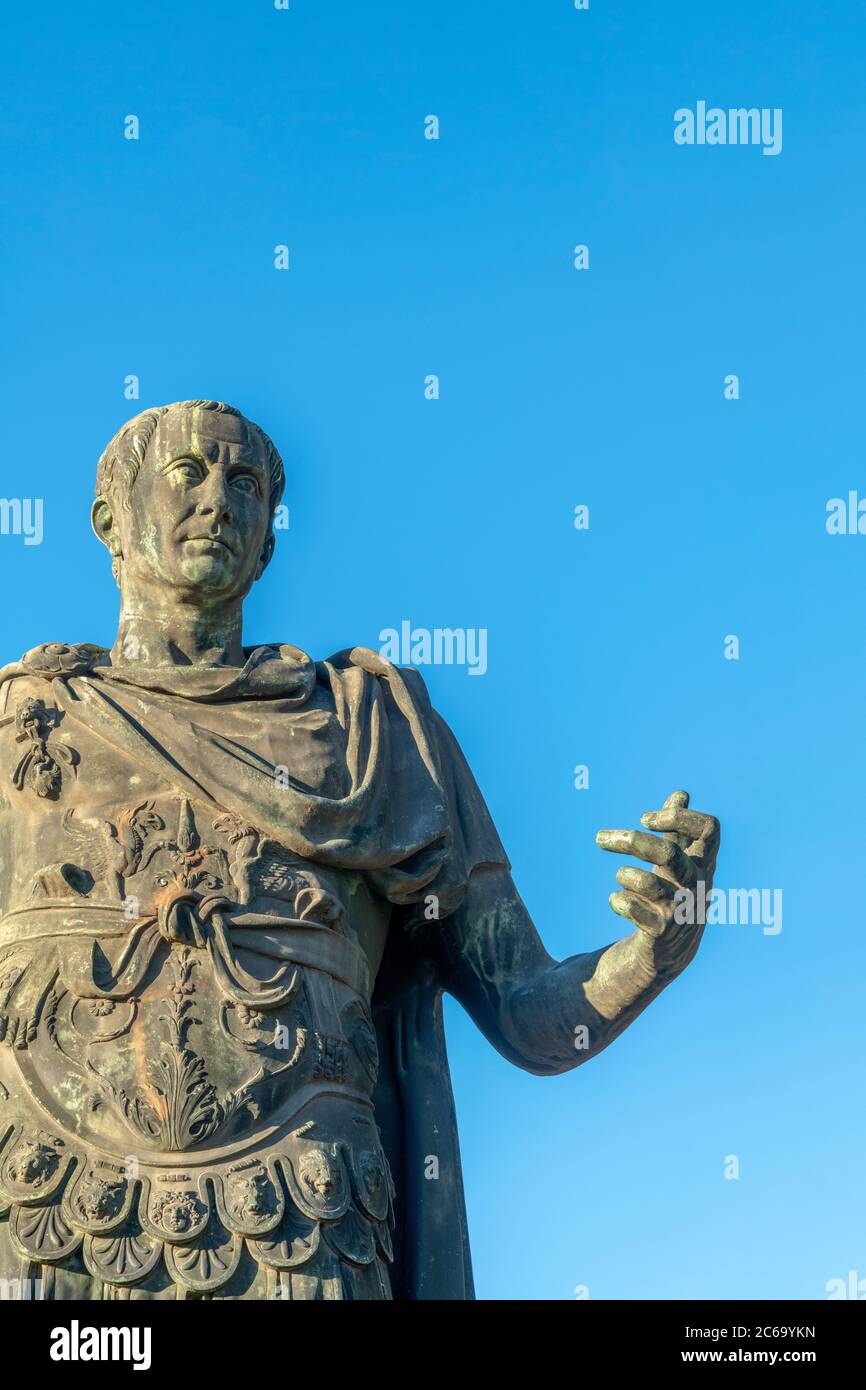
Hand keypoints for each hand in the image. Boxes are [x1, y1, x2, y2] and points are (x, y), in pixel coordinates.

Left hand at [595, 790, 719, 972]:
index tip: (645, 817)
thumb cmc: (670, 898)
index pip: (709, 830)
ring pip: (648, 884)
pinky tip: (617, 901)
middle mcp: (695, 887)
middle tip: (599, 838)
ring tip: (621, 877)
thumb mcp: (676, 862)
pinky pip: (633, 910)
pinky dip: (618, 900)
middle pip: (668, 855)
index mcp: (702, 865)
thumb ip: (677, 830)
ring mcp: (679, 911)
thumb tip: (682, 793)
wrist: (667, 955)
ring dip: (625, 876)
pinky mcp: (659, 933)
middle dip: (632, 842)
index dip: (679, 817)